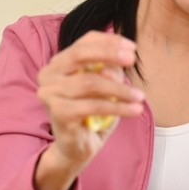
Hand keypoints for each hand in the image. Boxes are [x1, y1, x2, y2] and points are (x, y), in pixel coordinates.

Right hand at [34, 31, 144, 189]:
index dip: (109, 41)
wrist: (77, 148)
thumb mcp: (105, 87)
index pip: (84, 42)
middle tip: (133, 61)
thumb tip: (116, 66)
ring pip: (90, 82)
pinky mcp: (58, 113)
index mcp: (59, 63)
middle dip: (110, 54)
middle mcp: (48, 74)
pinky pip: (93, 105)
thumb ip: (110, 71)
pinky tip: (135, 110)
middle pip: (80, 54)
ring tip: (140, 96)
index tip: (133, 48)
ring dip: (120, 89)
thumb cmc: (91, 114)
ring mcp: (49, 93)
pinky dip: (118, 107)